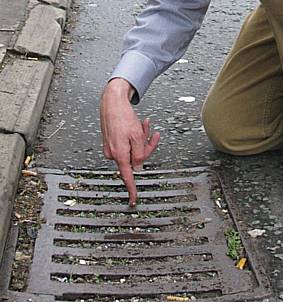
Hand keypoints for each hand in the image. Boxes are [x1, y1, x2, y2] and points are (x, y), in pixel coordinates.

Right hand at [100, 78, 159, 205]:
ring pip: (133, 149)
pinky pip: (127, 143)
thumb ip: (140, 154)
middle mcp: (113, 153)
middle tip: (151, 133)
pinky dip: (134, 135)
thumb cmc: (122, 116)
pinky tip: (139, 124)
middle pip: (136, 158)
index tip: (134, 199)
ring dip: (141, 138)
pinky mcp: (111, 141)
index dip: (132, 189)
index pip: (128, 176)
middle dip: (146, 146)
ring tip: (144, 125)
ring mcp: (111, 147)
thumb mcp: (137, 136)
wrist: (111, 102)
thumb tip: (139, 167)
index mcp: (120, 154)